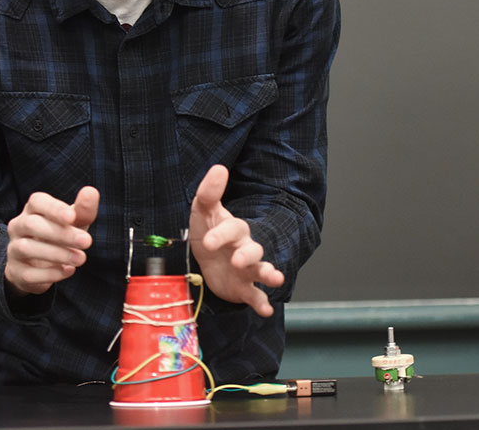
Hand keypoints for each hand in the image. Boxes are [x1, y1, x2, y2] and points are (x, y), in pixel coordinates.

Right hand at [5, 186, 98, 295]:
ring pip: (27, 248)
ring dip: (57, 254)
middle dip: (61, 233)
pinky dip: (51, 273)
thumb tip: (91, 191)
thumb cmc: (59, 236)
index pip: (37, 202)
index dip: (54, 208)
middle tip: (87, 241)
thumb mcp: (73, 223)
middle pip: (32, 225)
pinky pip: (29, 273)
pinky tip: (69, 270)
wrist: (38, 267)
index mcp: (32, 210)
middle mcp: (18, 226)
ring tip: (81, 258)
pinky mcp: (16, 272)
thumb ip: (82, 210)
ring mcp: (14, 250)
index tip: (72, 217)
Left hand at [189, 165, 284, 316]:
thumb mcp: (202, 211)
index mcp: (234, 229)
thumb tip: (219, 167)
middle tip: (237, 260)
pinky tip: (267, 310)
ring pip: (260, 270)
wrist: (206, 259)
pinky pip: (255, 295)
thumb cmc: (207, 230)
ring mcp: (245, 269)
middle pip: (252, 250)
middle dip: (247, 255)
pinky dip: (261, 303)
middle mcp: (244, 248)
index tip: (206, 242)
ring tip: (276, 279)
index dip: (220, 235)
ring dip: (268, 274)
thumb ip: (209, 192)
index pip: (231, 229)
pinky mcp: (243, 288)